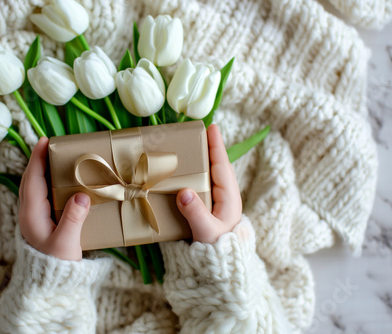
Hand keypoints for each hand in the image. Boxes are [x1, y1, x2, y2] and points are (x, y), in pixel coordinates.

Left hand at [18, 137, 89, 260]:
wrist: (47, 285)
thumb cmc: (56, 265)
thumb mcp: (66, 243)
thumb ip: (73, 219)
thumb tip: (81, 196)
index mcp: (32, 214)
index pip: (32, 179)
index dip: (37, 159)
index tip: (44, 141)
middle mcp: (28, 213)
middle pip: (29, 179)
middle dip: (37, 160)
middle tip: (50, 144)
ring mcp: (31, 218)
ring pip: (32, 187)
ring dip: (40, 170)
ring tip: (52, 158)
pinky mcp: (38, 222)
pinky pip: (38, 194)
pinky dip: (44, 182)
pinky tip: (56, 182)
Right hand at [176, 124, 241, 243]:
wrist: (221, 269)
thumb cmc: (216, 251)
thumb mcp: (206, 232)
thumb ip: (196, 213)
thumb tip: (184, 192)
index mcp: (229, 198)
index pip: (222, 166)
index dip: (217, 146)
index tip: (213, 127)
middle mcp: (224, 197)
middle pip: (216, 166)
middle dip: (208, 148)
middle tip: (197, 132)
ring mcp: (217, 202)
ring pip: (209, 175)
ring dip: (201, 160)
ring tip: (189, 147)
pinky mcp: (208, 209)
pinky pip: (202, 185)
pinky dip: (194, 175)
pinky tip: (184, 172)